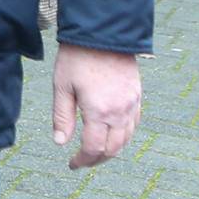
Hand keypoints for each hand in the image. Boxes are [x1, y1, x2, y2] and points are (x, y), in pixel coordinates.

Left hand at [51, 44, 141, 168]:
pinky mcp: (138, 96)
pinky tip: (111, 135)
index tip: (71, 164)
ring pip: (126, 139)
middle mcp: (120, 112)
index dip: (82, 160)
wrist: (103, 34)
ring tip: (94, 152)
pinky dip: (123, 136)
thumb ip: (62, 117)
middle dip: (97, 159)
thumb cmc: (76, 58)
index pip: (93, 148)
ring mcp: (132, 104)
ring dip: (111, 150)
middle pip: (113, 149)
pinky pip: (134, 125)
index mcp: (99, 111)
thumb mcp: (62, 87)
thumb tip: (61, 143)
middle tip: (81, 162)